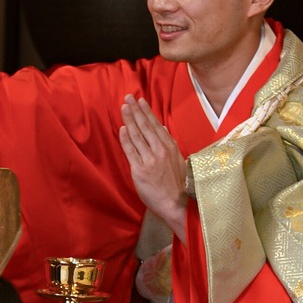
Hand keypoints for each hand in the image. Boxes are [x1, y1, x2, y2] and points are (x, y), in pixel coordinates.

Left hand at [119, 94, 187, 241]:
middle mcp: (160, 150)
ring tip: (124, 107)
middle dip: (136, 110)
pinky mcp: (140, 170)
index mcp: (171, 148)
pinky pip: (131, 151)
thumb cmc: (179, 186)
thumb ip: (171, 145)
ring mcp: (150, 160)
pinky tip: (122, 129)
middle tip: (128, 97)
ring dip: (130, 120)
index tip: (140, 101)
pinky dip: (126, 139)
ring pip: (138, 135)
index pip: (156, 125)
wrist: (178, 205)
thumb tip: (165, 130)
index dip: (147, 112)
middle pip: (145, 126)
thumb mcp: (179, 162)